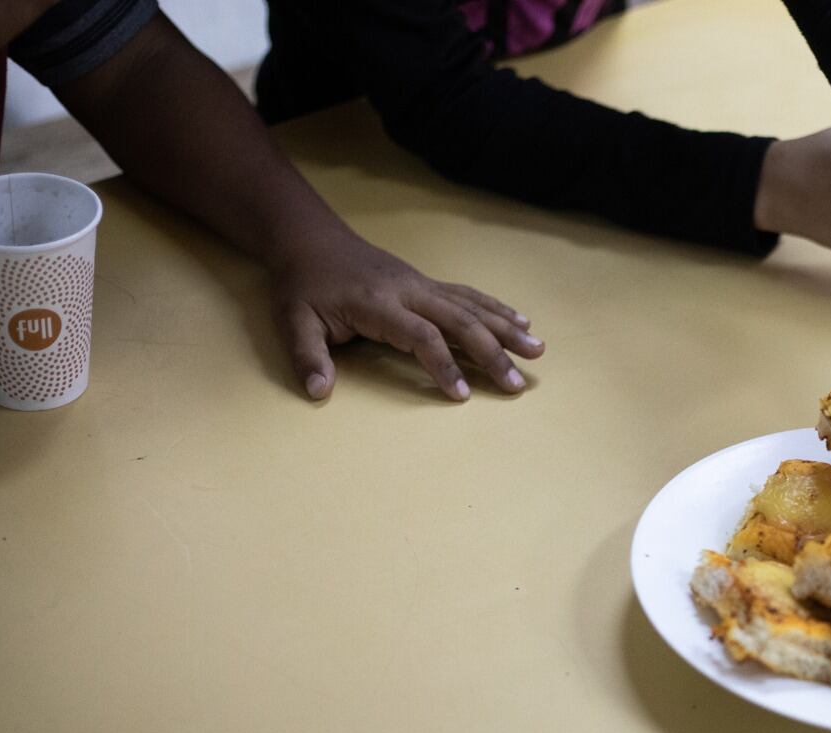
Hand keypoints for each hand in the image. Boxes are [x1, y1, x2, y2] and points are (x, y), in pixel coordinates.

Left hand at [269, 228, 543, 400]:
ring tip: (538, 351)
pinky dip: (498, 309)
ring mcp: (423, 284)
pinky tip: (521, 322)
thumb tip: (319, 391)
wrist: (309, 239)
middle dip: (493, 353)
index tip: (462, 395)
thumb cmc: (302, 283)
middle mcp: (410, 291)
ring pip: (473, 306)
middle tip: (518, 383)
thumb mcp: (292, 319)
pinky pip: (469, 296)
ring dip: (507, 329)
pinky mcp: (427, 283)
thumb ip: (307, 356)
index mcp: (379, 303)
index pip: (421, 335)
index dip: (443, 364)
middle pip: (460, 321)